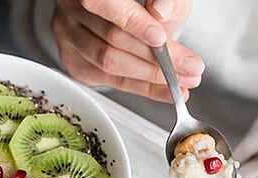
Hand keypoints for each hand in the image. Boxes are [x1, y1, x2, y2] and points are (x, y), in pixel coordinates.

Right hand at [52, 0, 204, 102]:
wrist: (123, 11)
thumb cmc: (144, 1)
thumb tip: (161, 10)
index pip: (104, 4)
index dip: (133, 24)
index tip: (162, 40)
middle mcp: (70, 9)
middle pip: (110, 38)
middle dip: (155, 58)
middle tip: (190, 68)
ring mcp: (67, 36)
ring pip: (106, 62)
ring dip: (148, 77)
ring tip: (181, 81)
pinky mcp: (73, 60)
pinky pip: (106, 79)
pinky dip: (139, 86)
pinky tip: (161, 88)